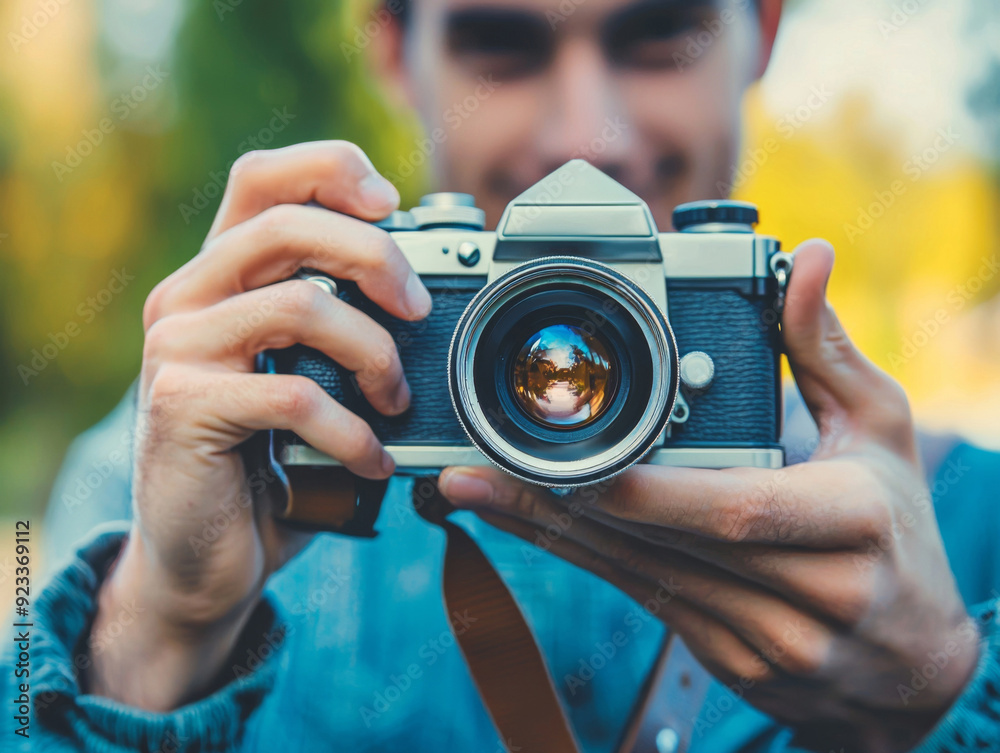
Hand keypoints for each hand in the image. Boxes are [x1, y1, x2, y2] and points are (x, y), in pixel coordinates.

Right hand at [89, 141, 430, 709]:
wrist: (206, 556)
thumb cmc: (272, 460)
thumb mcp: (311, 377)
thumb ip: (342, 324)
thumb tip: (428, 291)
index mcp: (223, 275)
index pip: (263, 178)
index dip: (330, 169)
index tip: (392, 203)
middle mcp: (189, 296)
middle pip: (288, 224)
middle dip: (375, 256)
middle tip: (418, 310)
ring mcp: (177, 348)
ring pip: (298, 306)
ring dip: (374, 354)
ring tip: (397, 401)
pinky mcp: (182, 406)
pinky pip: (295, 395)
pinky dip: (354, 430)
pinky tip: (373, 460)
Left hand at [438, 240, 978, 751]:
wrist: (915, 668)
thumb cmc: (899, 533)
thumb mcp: (882, 430)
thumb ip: (829, 349)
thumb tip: (811, 261)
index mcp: (850, 523)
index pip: (735, 507)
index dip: (646, 490)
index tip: (573, 457)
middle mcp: (807, 593)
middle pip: (663, 545)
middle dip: (563, 505)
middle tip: (480, 467)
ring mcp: (765, 640)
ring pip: (636, 577)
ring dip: (550, 533)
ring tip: (475, 492)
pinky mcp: (728, 659)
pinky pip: (640, 602)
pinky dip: (578, 561)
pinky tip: (526, 529)